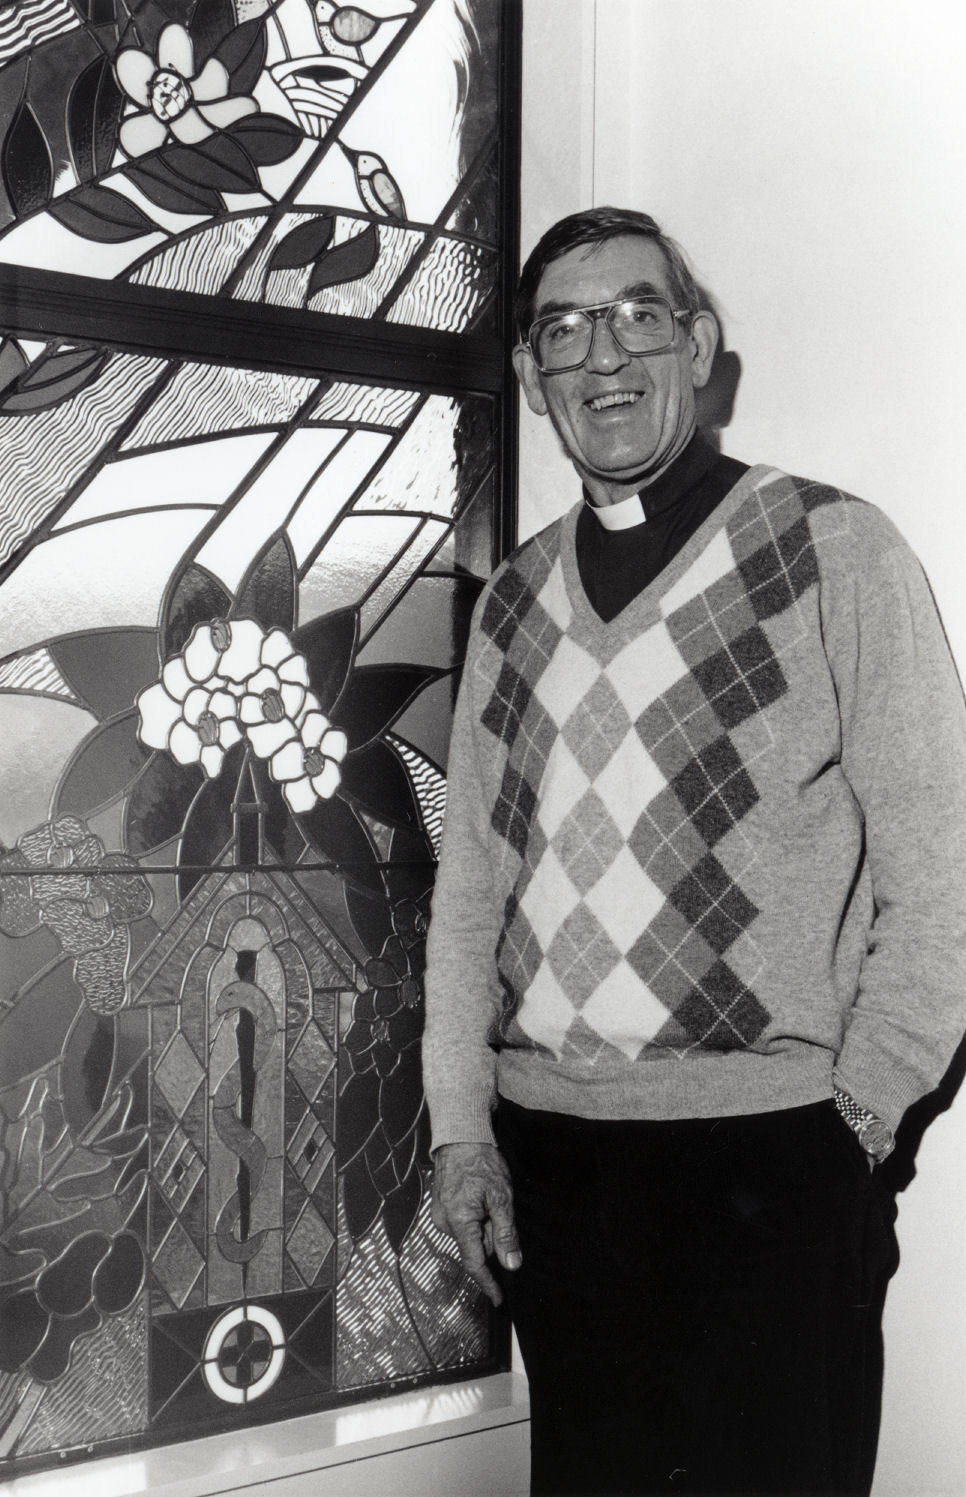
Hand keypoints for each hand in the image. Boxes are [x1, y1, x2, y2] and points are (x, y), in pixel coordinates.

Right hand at [431, 1142, 521, 1306]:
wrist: (460, 1137)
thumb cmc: (481, 1164)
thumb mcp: (501, 1198)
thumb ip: (505, 1234)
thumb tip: (511, 1264)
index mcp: (459, 1223)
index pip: (474, 1263)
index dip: (488, 1283)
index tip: (498, 1299)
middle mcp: (444, 1223)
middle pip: (474, 1247)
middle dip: (490, 1238)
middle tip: (500, 1209)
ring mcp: (439, 1214)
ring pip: (468, 1234)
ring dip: (482, 1226)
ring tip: (488, 1197)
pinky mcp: (439, 1207)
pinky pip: (460, 1223)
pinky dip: (473, 1217)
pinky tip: (479, 1196)